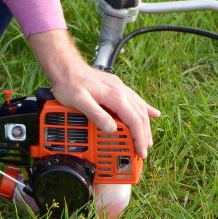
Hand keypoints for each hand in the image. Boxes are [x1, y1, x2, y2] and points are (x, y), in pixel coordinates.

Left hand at [27, 29, 161, 157]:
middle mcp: (121, 91)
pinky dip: (145, 109)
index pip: (134, 120)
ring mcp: (119, 88)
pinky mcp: (115, 88)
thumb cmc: (69, 83)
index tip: (140, 152)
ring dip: (145, 125)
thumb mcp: (79, 100)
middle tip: (143, 151)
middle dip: (144, 135)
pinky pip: (135, 100)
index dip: (139, 137)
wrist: (65, 66)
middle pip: (140, 115)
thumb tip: (111, 129)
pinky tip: (152, 113)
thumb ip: (96, 114)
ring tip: (146, 139)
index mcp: (114, 96)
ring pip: (139, 108)